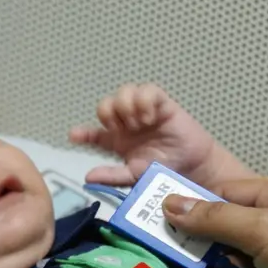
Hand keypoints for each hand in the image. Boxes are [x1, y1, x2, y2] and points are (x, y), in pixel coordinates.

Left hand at [69, 83, 252, 187]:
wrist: (192, 167)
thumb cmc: (165, 171)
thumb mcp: (134, 177)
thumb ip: (112, 176)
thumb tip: (88, 177)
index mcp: (119, 142)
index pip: (95, 134)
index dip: (83, 133)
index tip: (74, 135)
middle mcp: (128, 124)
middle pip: (105, 105)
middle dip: (108, 114)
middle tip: (121, 129)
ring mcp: (144, 111)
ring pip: (123, 92)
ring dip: (125, 107)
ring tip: (138, 124)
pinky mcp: (161, 103)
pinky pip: (147, 89)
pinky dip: (143, 101)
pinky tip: (148, 117)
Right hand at [162, 178, 267, 267]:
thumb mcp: (260, 228)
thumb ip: (216, 218)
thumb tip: (170, 204)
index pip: (224, 192)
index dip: (193, 203)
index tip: (159, 220)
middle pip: (230, 222)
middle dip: (202, 235)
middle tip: (167, 251)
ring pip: (240, 250)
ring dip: (218, 260)